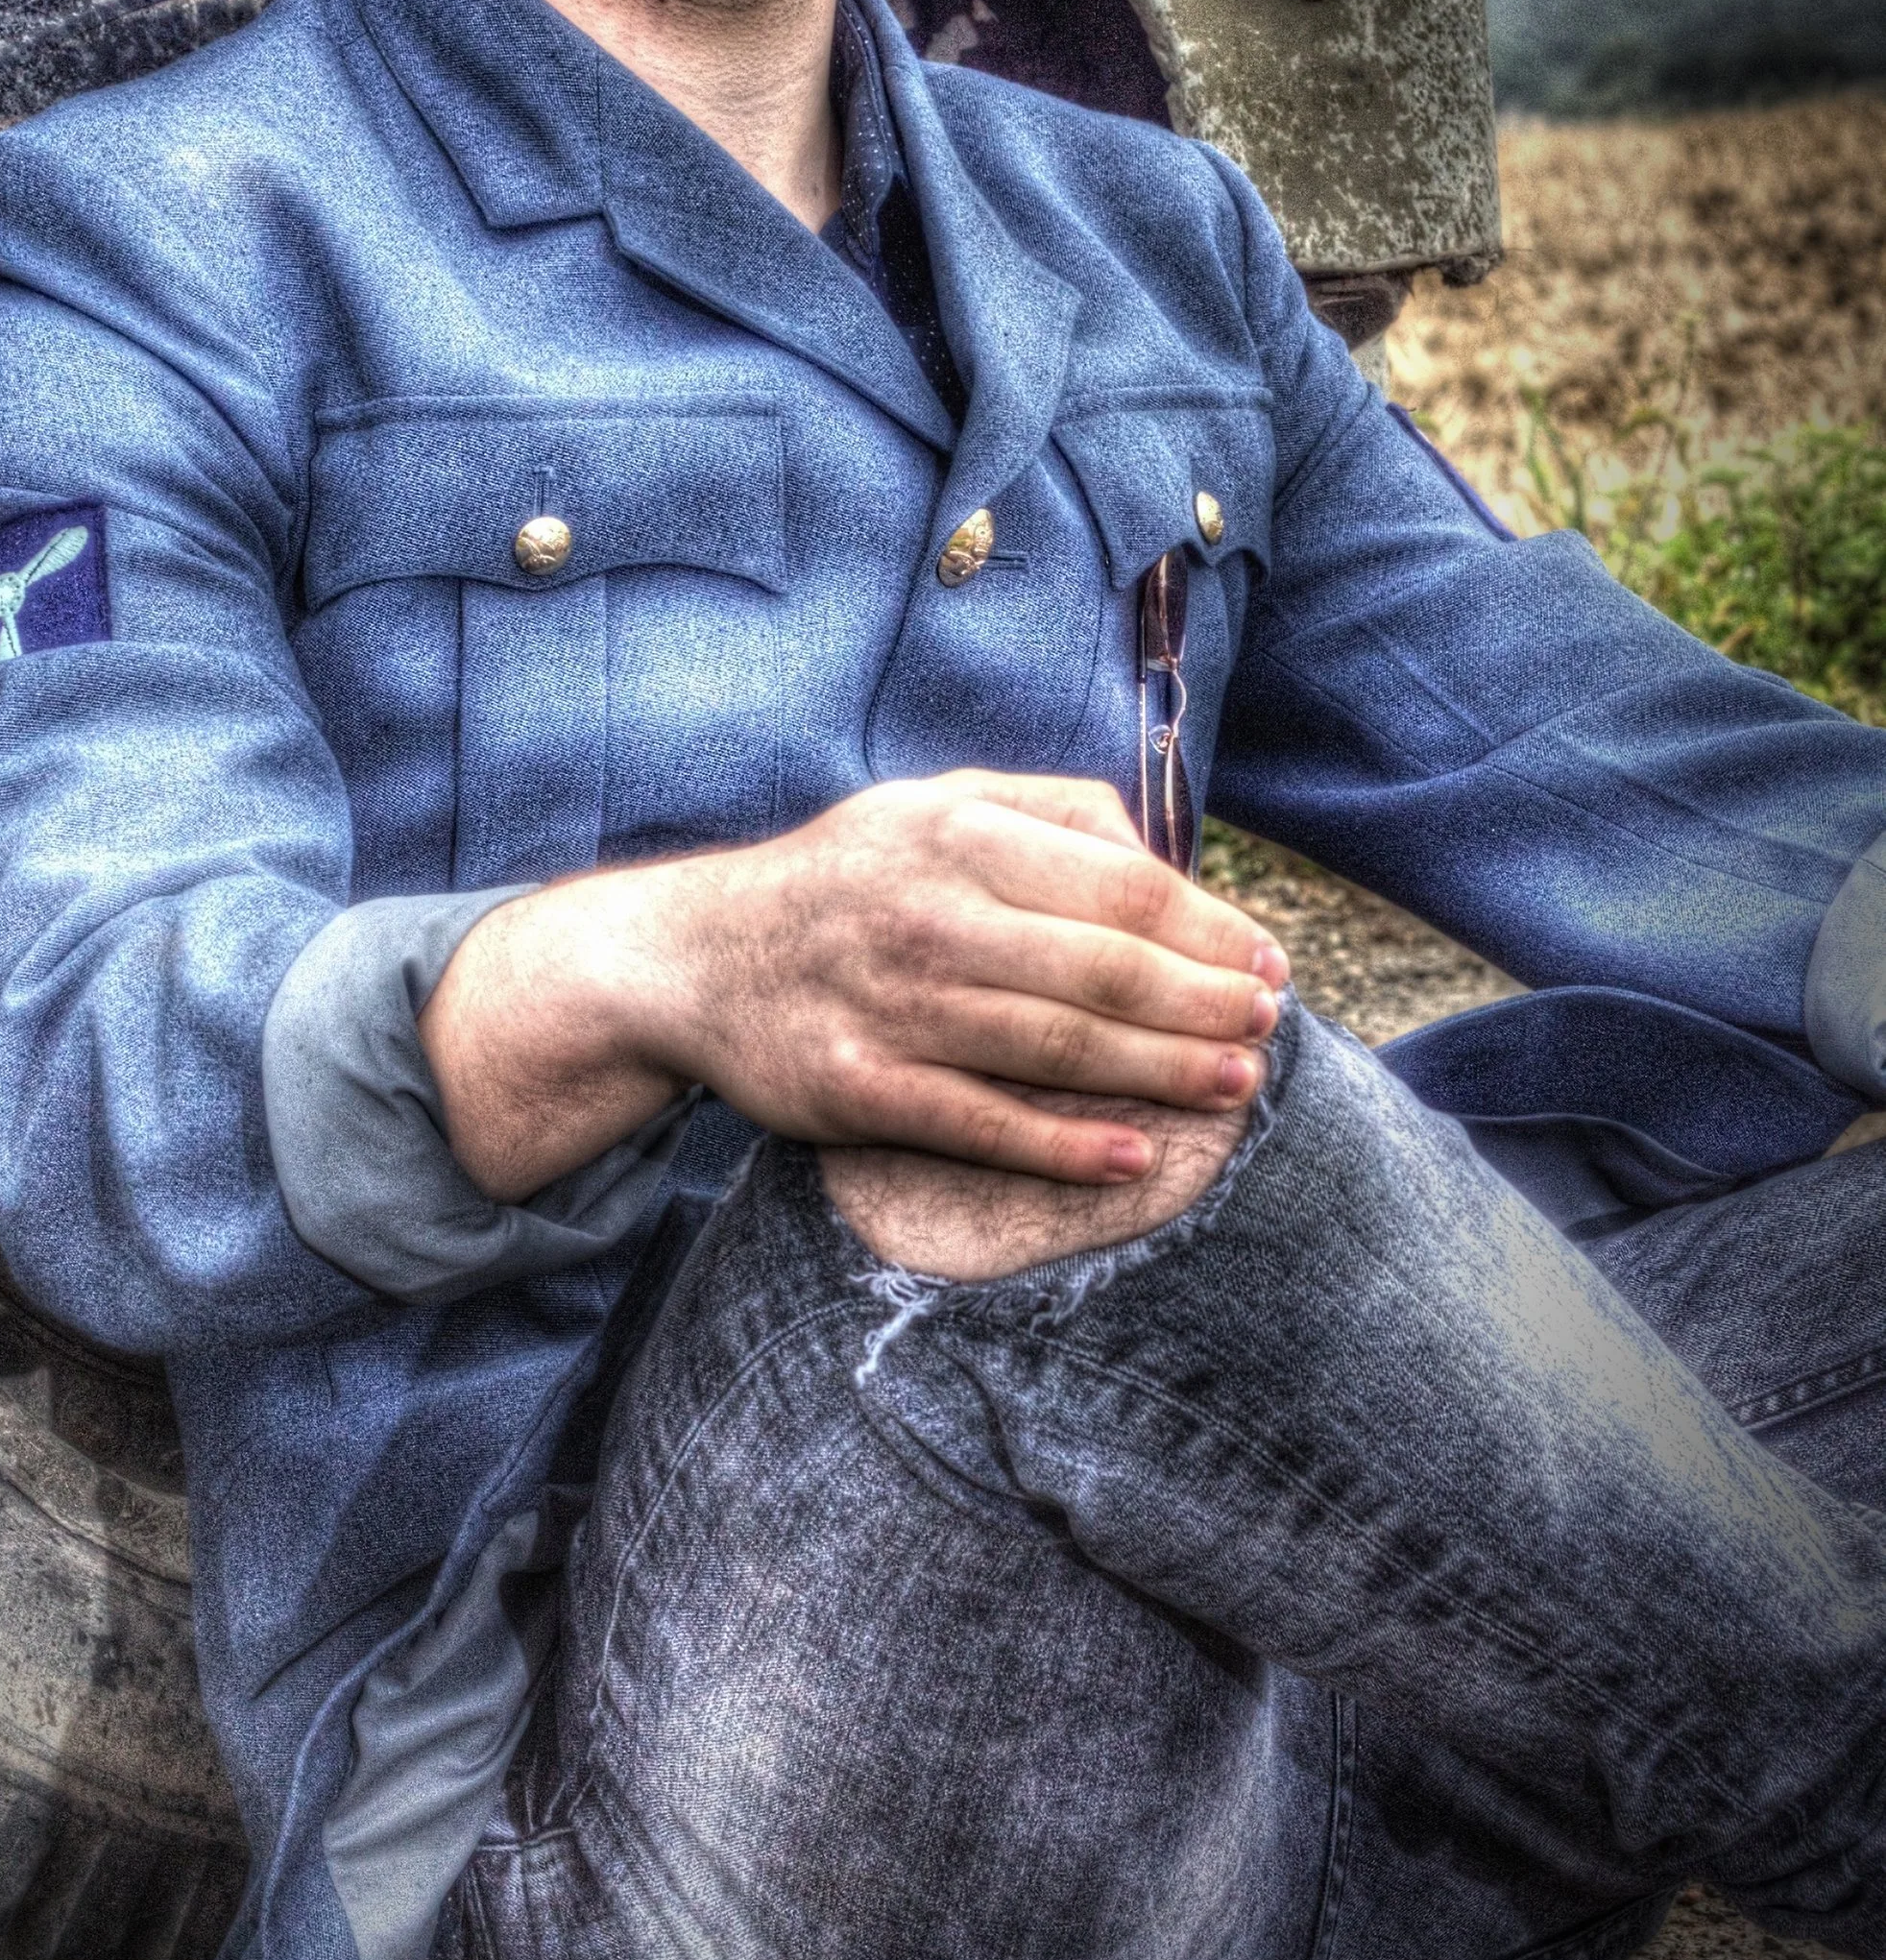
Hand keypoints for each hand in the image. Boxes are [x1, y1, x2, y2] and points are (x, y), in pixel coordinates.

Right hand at [420, 770, 1288, 1204]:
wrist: (691, 956)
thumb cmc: (845, 880)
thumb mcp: (933, 804)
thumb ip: (1051, 812)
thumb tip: (1167, 858)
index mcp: (957, 834)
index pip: (1119, 884)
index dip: (1210, 927)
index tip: (1267, 959)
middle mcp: (926, 914)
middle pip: (1102, 966)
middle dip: (1204, 1001)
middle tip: (1268, 1026)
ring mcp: (891, 1005)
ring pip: (1056, 1044)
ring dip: (1161, 1071)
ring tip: (1236, 1084)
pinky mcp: (857, 1087)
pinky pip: (979, 1121)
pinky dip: (1063, 1143)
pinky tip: (1133, 1154)